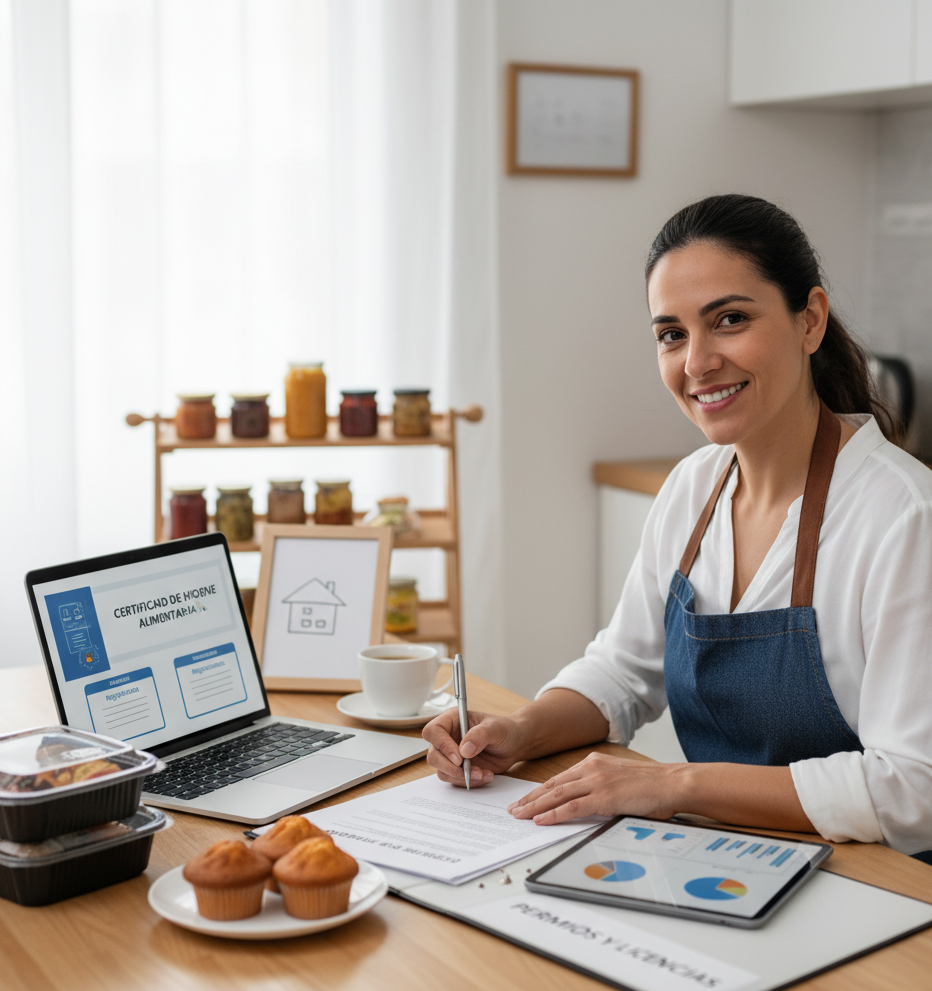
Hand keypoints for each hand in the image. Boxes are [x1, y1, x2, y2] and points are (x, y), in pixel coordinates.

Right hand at [422, 708, 528, 786]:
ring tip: (483, 773)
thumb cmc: (505, 730)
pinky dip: (469, 782)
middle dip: (451, 768)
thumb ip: (480, 736)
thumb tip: (464, 751)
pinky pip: (454, 780)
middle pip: (433, 755)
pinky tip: (485, 776)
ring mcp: (451, 755)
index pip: (433, 731)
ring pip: (442, 771)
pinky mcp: (458, 769)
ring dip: (462, 777)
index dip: (442, 745)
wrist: (514, 745)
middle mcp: (448, 737)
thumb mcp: (496, 728)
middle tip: (470, 772)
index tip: (459, 758)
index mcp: (452, 720)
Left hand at [507, 752, 686, 823]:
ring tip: (519, 815)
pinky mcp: (604, 796)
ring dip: (535, 806)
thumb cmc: (651, 786)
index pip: (559, 778)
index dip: (539, 790)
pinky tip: (541, 819)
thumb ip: (600, 788)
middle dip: (530, 798)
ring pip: (557, 795)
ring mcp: (597, 781)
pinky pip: (572, 807)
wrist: (672, 782)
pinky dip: (554, 814)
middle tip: (513, 809)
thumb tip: (586, 805)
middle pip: (552, 785)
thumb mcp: (619, 781)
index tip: (525, 799)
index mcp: (594, 763)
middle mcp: (591, 768)